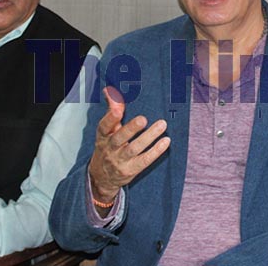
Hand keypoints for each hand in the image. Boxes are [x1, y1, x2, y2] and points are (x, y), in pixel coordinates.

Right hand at [88, 86, 169, 203]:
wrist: (102, 177)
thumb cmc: (107, 147)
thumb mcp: (106, 131)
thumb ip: (112, 110)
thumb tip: (110, 90)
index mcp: (103, 136)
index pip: (104, 126)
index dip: (110, 118)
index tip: (118, 109)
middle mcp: (110, 149)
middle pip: (119, 138)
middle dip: (131, 128)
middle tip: (143, 119)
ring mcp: (120, 161)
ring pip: (134, 148)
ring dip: (149, 137)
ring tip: (162, 125)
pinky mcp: (130, 170)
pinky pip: (144, 160)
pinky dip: (156, 151)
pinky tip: (165, 141)